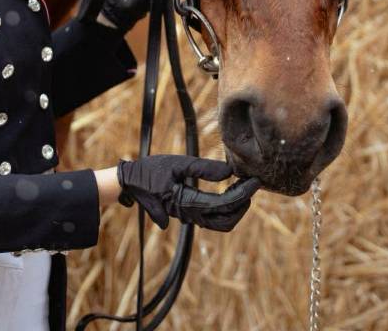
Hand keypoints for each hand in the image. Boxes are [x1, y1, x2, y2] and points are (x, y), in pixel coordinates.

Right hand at [117, 154, 258, 231]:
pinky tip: (231, 189)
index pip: (223, 204)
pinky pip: (212, 218)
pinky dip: (226, 208)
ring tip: (245, 186)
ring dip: (236, 208)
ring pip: (220, 223)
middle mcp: (189, 215)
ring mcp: (189, 217)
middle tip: (253, 183)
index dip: (243, 193)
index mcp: (186, 203)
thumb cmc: (151, 170)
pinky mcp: (189, 213)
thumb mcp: (177, 163)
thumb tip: (229, 172)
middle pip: (226, 220)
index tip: (256, 181)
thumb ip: (203, 168)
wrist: (130, 182)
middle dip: (243, 204)